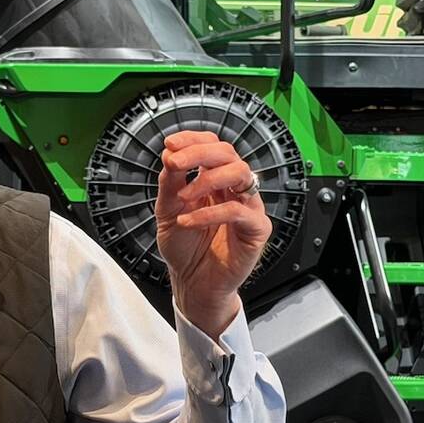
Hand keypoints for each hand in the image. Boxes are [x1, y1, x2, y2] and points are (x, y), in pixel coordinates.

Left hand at [155, 131, 271, 339]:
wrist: (192, 283)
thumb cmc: (184, 248)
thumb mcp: (167, 210)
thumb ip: (170, 182)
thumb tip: (169, 153)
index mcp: (215, 179)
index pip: (212, 146)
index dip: (193, 139)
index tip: (171, 143)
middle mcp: (234, 189)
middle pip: (228, 153)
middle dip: (199, 153)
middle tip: (174, 162)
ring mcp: (248, 206)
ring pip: (240, 173)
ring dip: (207, 179)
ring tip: (183, 197)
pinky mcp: (256, 229)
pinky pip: (238, 211)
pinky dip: (209, 213)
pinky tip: (187, 222)